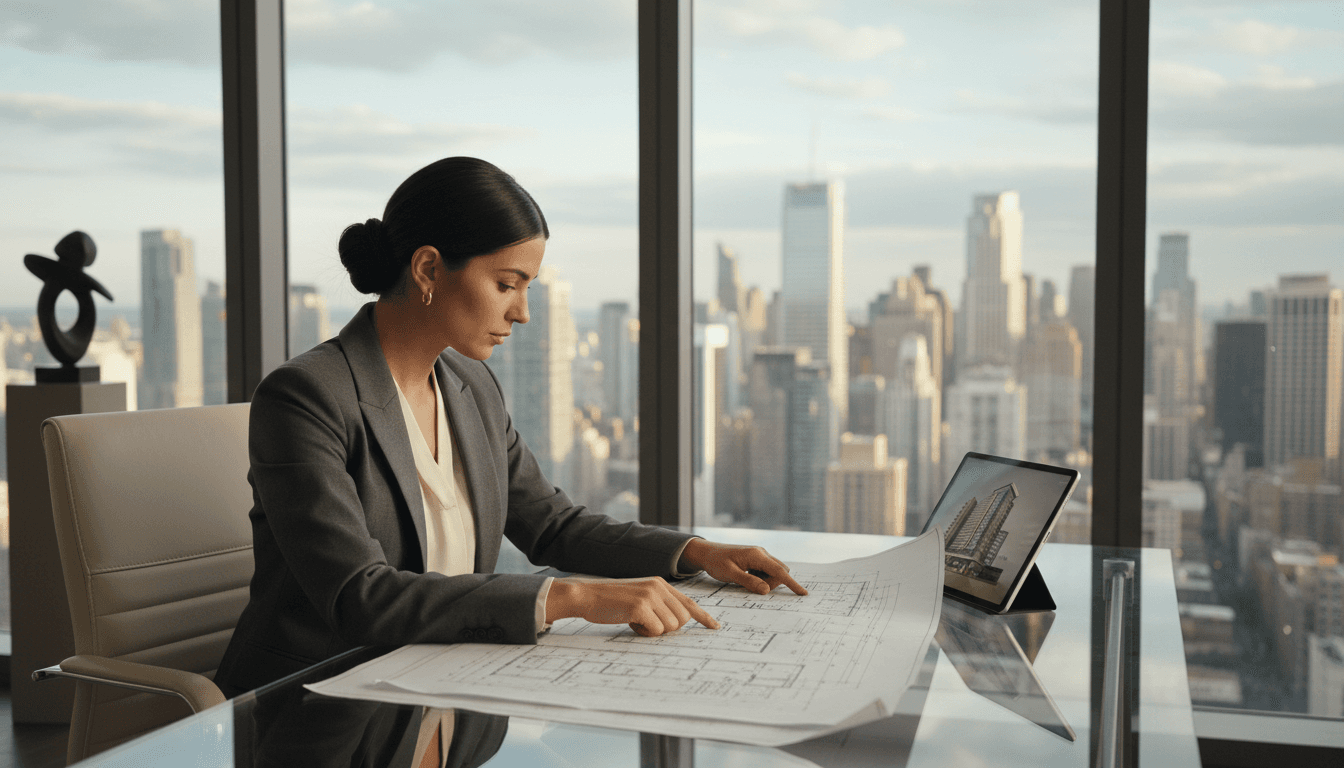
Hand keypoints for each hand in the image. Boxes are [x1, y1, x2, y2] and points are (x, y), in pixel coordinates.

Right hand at [546, 577, 719, 636]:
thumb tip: (678, 622)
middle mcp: (658, 587)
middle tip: (647, 624)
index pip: (689, 603)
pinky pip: (656, 630)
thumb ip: (659, 604)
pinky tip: (630, 623)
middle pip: (682, 620)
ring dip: (654, 631)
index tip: (715, 627)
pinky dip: (644, 633)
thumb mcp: (640, 596)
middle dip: (668, 628)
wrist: (587, 595)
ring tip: (636, 621)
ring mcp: (650, 596)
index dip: (703, 617)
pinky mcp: (640, 607)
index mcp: (660, 584)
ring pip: (670, 627)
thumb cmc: (612, 601)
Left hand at [679, 539, 808, 595]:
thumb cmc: (716, 562)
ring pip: (774, 572)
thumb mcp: (730, 574)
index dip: (792, 583)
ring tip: (745, 580)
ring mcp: (759, 555)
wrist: (706, 552)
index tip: (803, 593)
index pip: (779, 571)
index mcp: (756, 555)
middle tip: (752, 586)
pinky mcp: (756, 559)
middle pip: (779, 571)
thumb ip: (748, 582)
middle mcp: (761, 553)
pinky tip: (746, 577)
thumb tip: (767, 590)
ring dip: (766, 581)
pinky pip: (766, 571)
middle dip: (773, 583)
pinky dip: (761, 578)